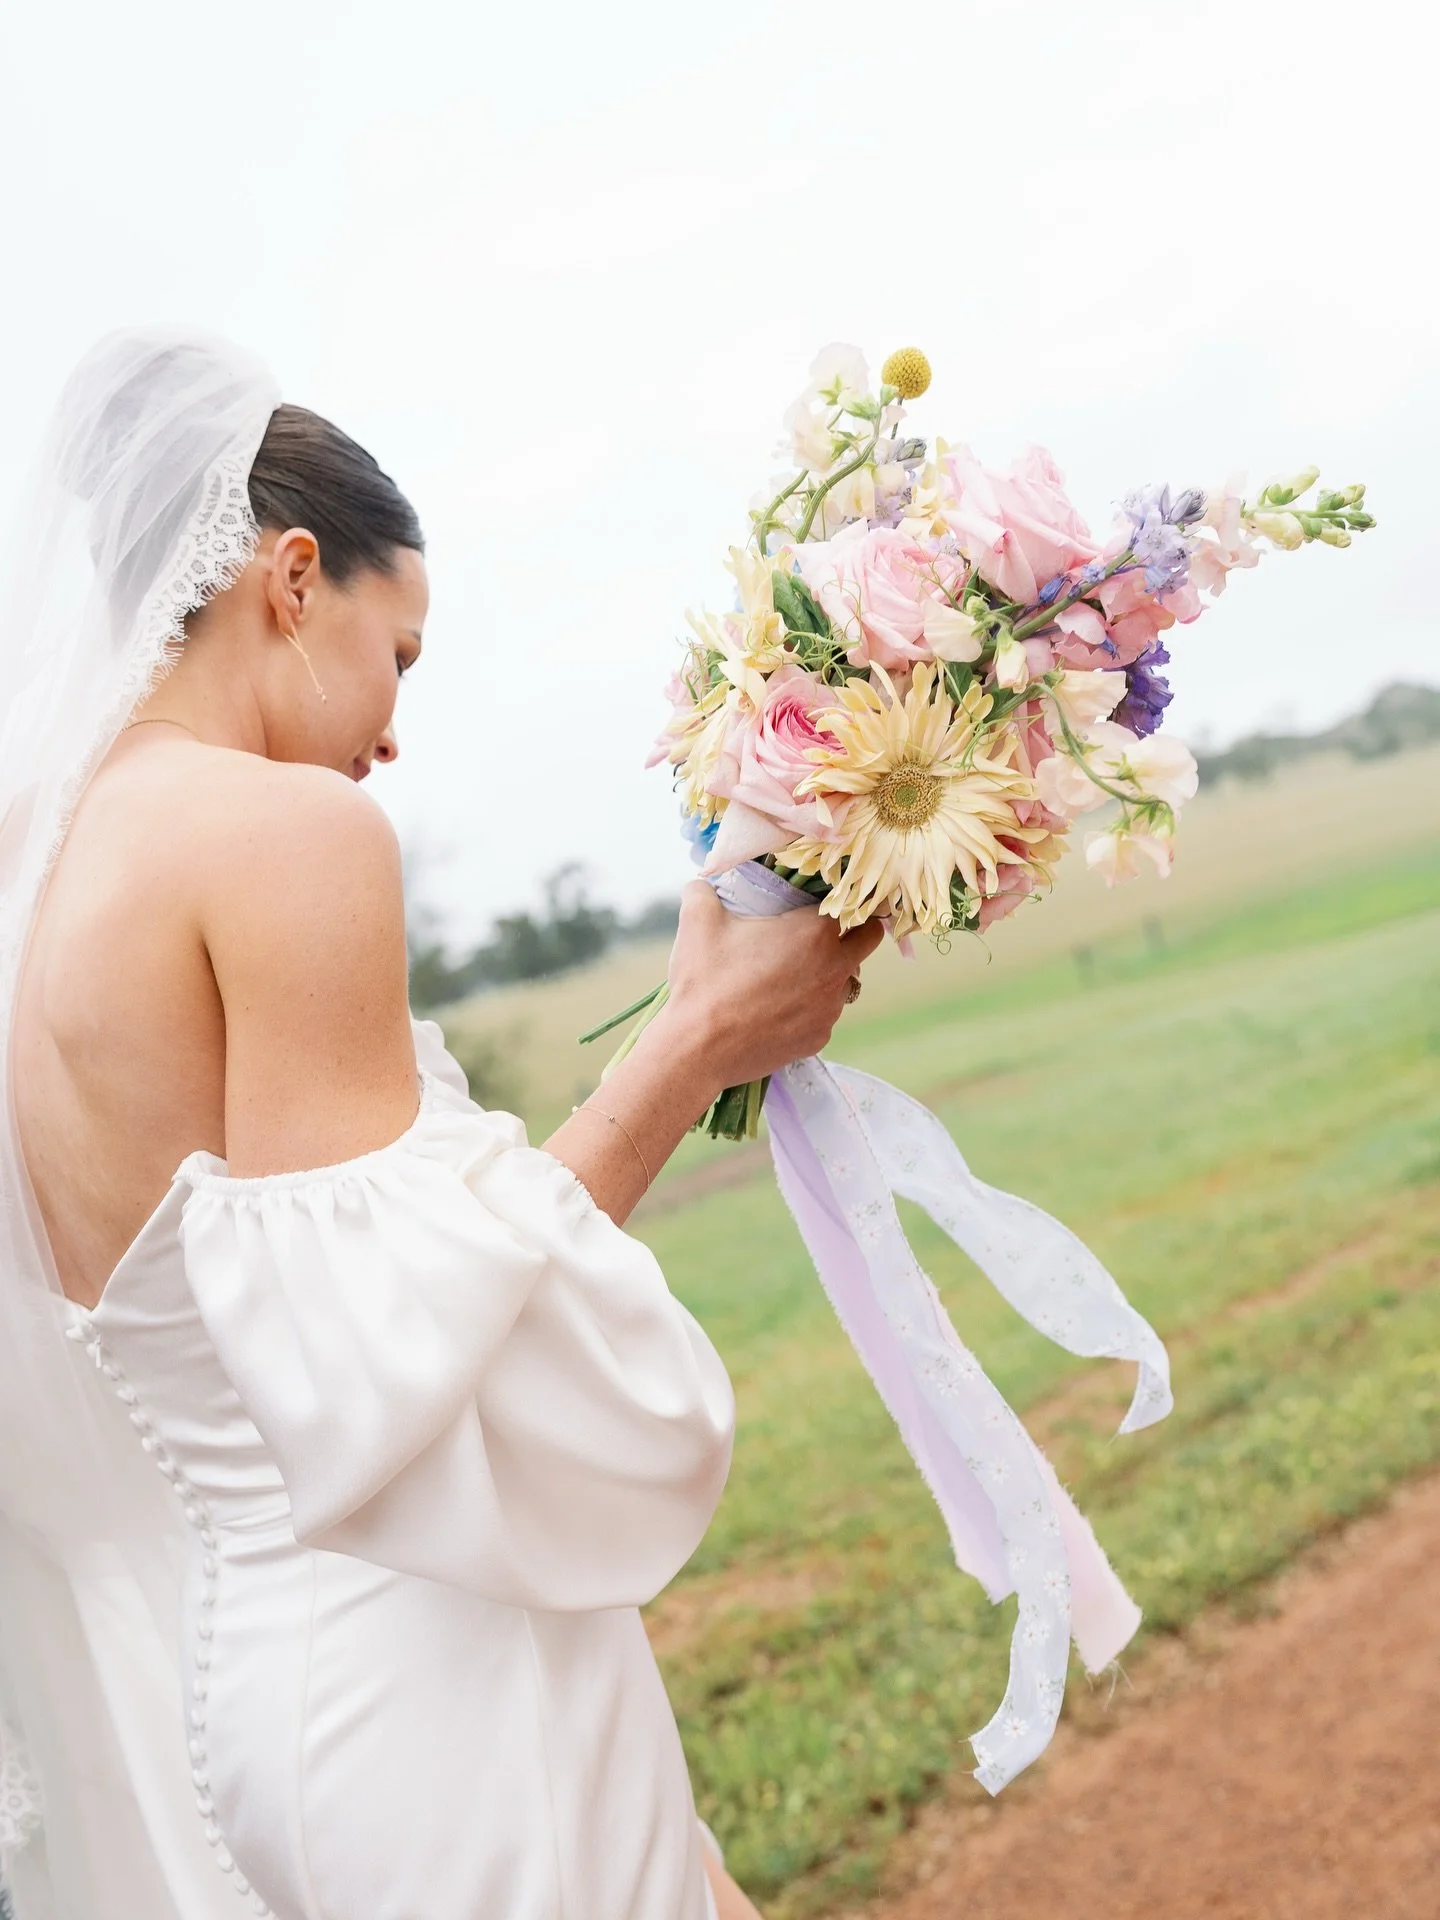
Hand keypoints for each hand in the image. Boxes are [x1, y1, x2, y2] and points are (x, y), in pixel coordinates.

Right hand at [659, 880, 883, 1091]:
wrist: (698, 1048)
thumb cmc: (704, 980)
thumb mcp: (698, 919)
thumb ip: (705, 889)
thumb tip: (704, 880)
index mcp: (815, 932)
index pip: (851, 903)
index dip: (840, 898)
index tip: (823, 901)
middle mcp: (834, 969)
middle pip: (869, 940)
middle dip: (855, 931)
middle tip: (822, 932)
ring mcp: (830, 1008)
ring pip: (846, 980)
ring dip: (829, 972)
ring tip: (789, 975)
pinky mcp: (819, 1039)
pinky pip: (825, 1014)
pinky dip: (810, 1008)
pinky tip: (779, 1008)